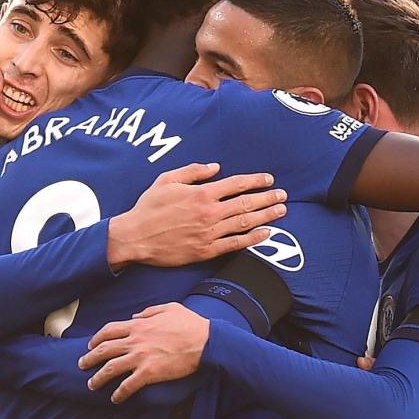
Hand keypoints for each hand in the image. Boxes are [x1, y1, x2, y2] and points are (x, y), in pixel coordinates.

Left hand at [80, 303, 208, 402]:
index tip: (91, 345)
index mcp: (138, 325)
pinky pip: (128, 385)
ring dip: (98, 378)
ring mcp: (140, 357)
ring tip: (91, 385)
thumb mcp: (169, 308)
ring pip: (110, 369)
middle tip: (81, 365)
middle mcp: (135, 341)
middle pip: (104, 350)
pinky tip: (115, 399)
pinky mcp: (149, 373)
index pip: (109, 330)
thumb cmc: (191, 324)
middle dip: (89, 358)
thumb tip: (135, 316)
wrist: (206, 341)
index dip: (97, 338)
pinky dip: (119, 393)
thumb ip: (149, 311)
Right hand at [108, 163, 286, 268]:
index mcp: (201, 193)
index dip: (255, 181)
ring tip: (281, 211)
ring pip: (244, 223)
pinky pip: (234, 244)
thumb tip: (216, 167)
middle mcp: (209, 213)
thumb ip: (193, 172)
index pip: (236, 184)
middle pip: (246, 203)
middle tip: (283, 195)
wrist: (135, 237)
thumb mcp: (167, 180)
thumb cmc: (148, 207)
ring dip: (266, 216)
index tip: (268, 179)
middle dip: (267, 198)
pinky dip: (252, 239)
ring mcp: (209, 233)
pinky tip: (265, 233)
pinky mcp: (206, 251)